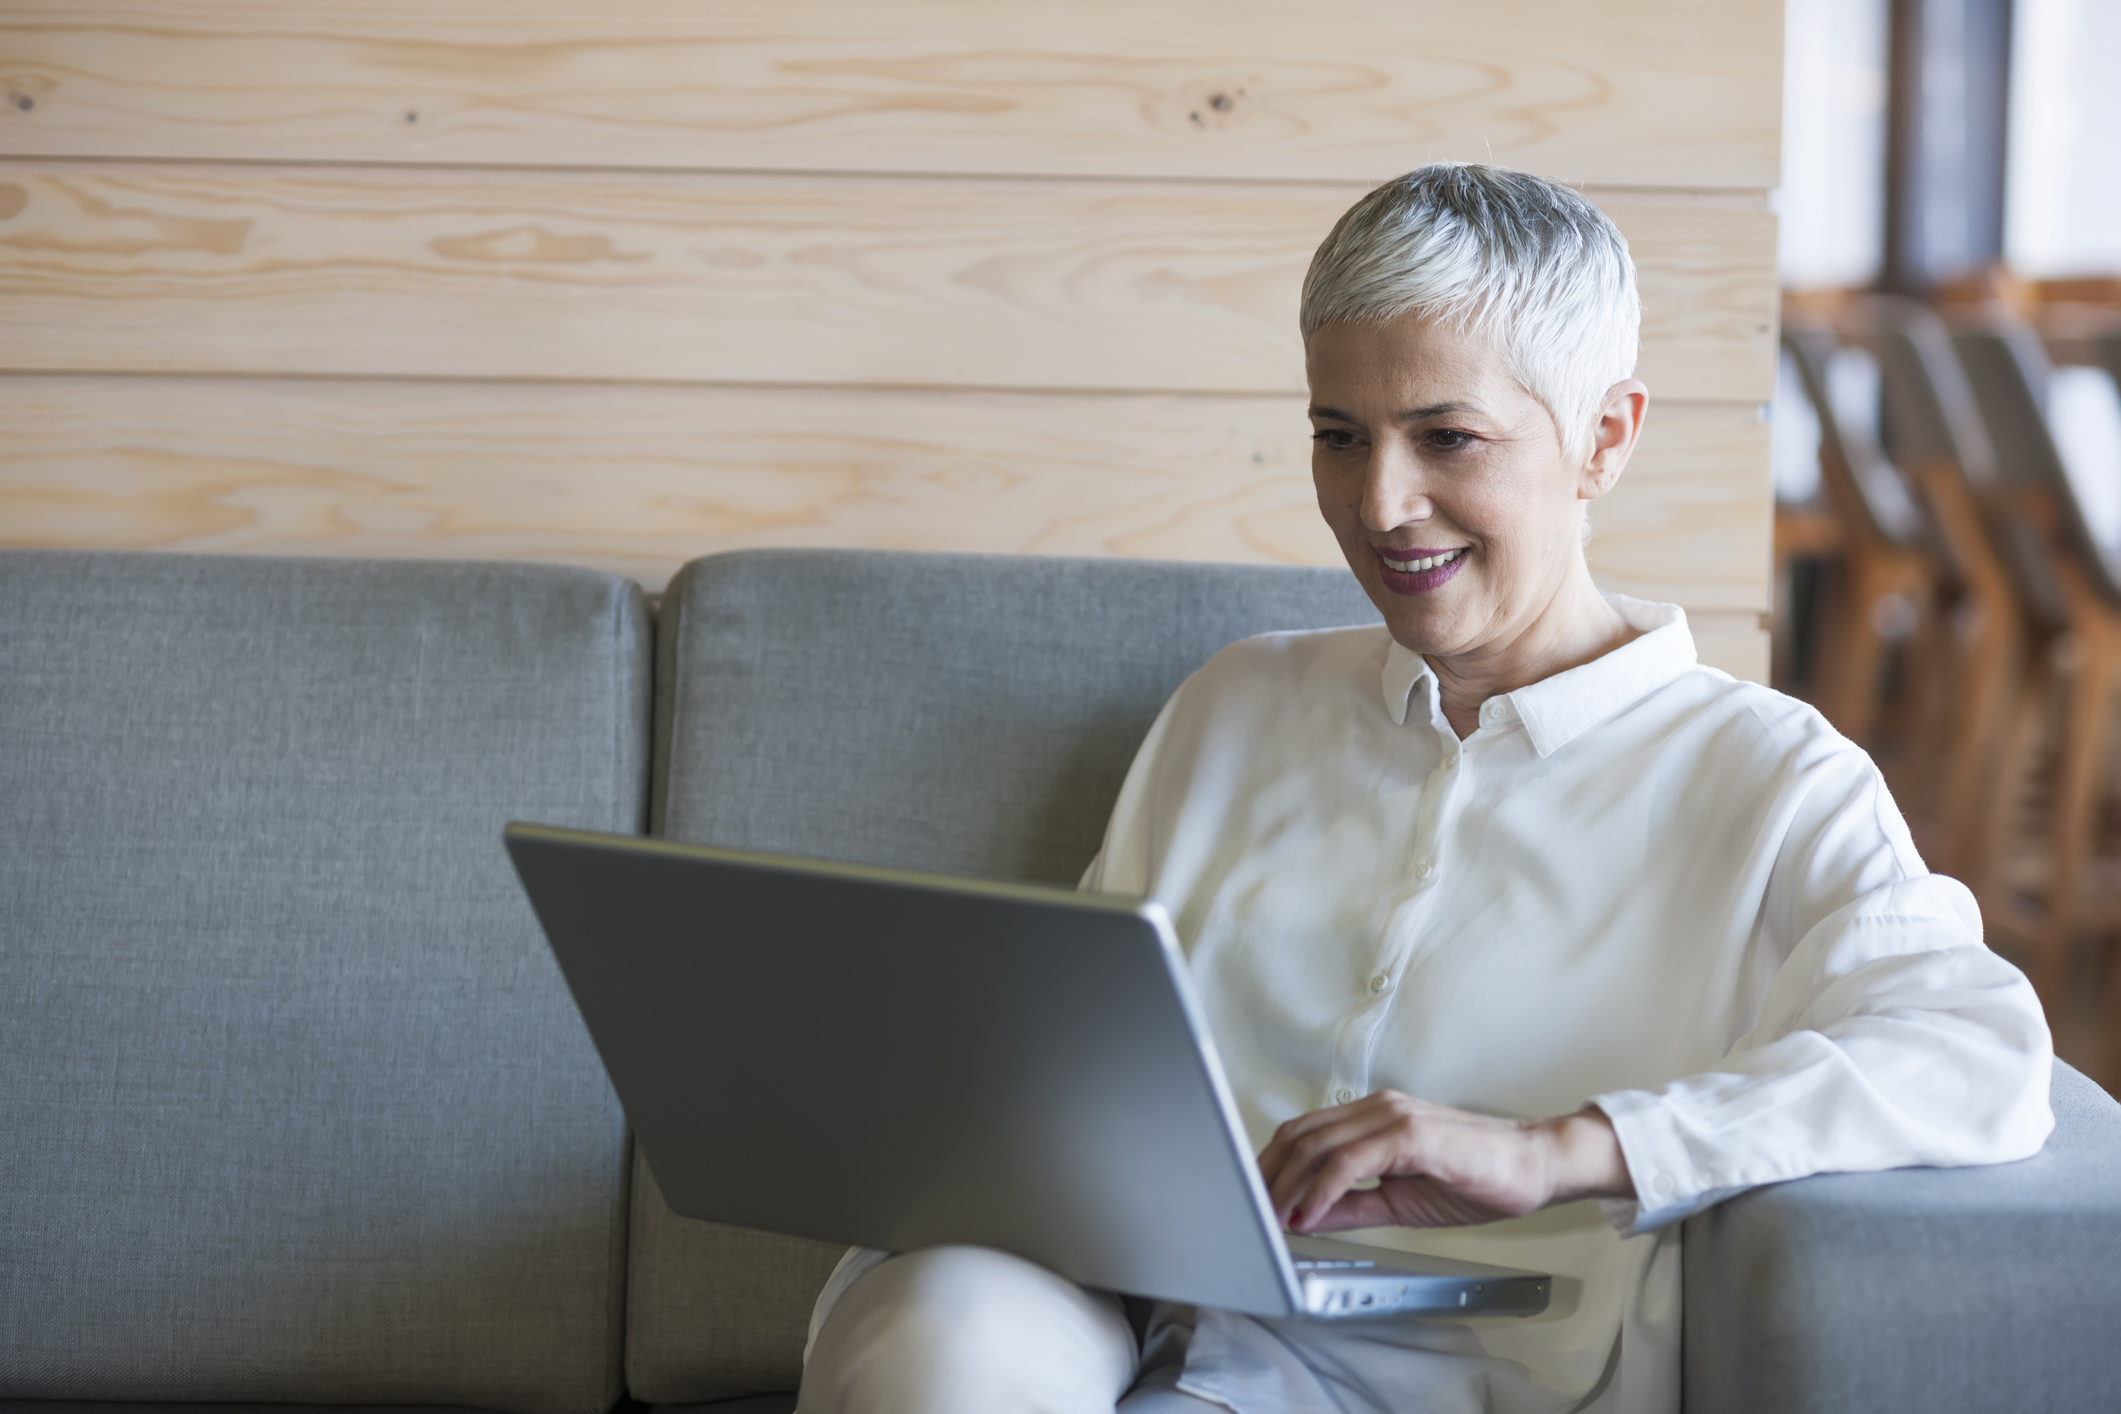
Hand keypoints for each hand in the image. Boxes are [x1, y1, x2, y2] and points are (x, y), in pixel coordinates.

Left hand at [1256, 1090, 1633, 1232]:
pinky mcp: (1412, 1135)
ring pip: (1317, 1144)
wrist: (1536, 1166)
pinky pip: (1351, 1160)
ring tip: (1272, 1217)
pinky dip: (1322, 1188)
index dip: (1270, 1167)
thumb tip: (1306, 1216)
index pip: (1303, 1134)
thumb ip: (1353, 1204)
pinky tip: (1309, 1213)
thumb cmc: (1478, 1176)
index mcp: (1373, 1119)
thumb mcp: (1399, 1199)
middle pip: (1298, 1135)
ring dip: (1287, 1185)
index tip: (1252, 1200)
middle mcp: (1377, 1109)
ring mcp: (1393, 1117)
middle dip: (1266, 1176)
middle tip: (1250, 1213)